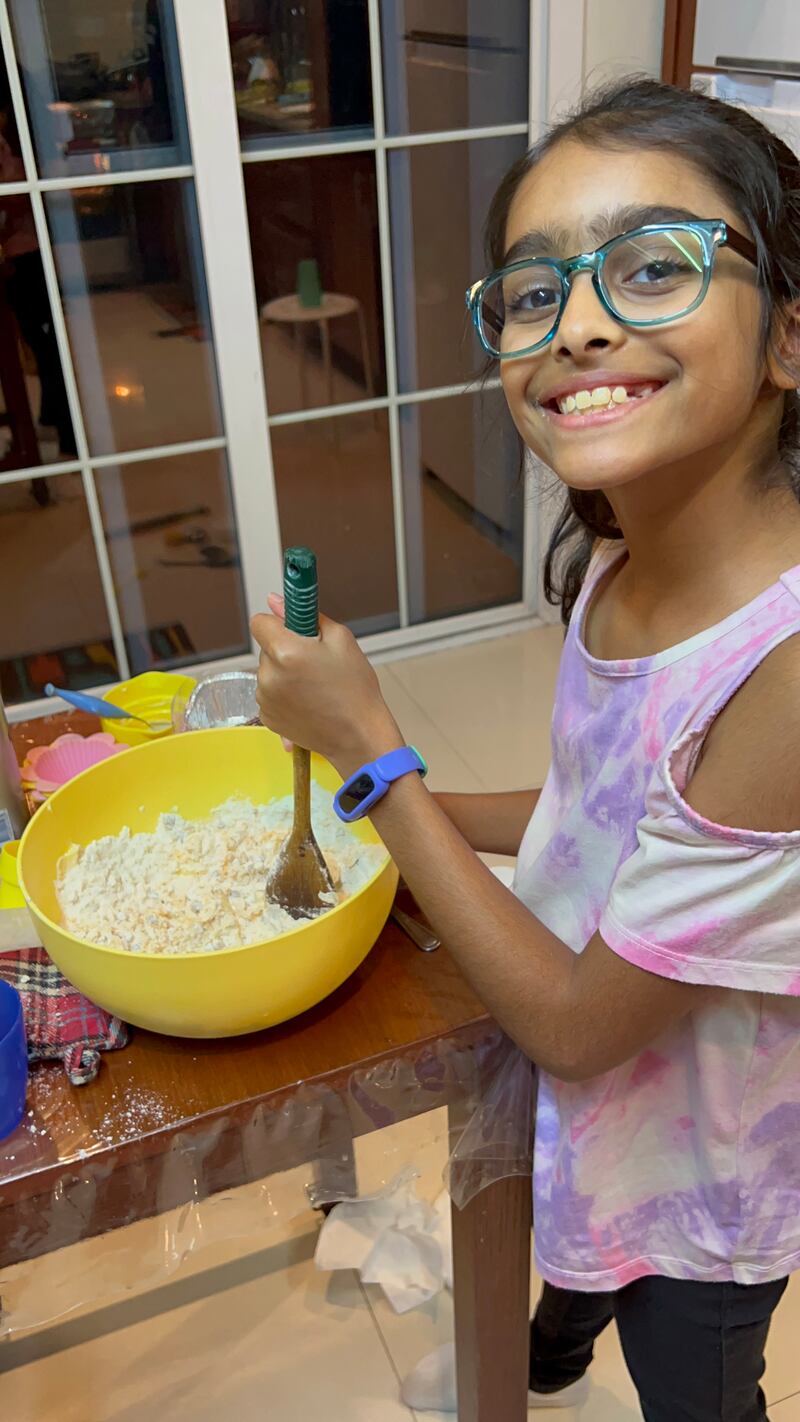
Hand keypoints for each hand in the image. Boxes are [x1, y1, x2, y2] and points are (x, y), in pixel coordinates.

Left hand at [251, 596, 402, 774]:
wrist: (359, 736)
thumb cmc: (355, 688)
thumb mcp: (341, 640)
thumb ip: (306, 616)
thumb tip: (275, 601)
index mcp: (285, 652)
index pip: (259, 622)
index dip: (277, 623)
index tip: (295, 631)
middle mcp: (268, 676)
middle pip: (266, 649)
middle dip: (285, 649)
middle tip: (315, 663)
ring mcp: (265, 699)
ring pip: (268, 672)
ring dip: (284, 673)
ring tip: (314, 686)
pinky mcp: (267, 718)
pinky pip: (270, 694)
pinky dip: (284, 694)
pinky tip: (309, 702)